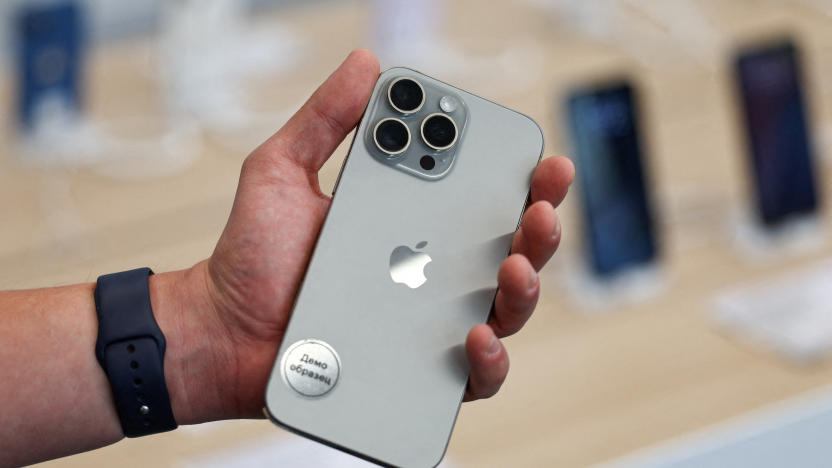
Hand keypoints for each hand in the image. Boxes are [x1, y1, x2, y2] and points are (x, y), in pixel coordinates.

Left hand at [195, 49, 573, 417]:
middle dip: (541, 225)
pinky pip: (472, 375)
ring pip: (507, 311)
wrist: (221, 330)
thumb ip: (324, 120)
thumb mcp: (283, 173)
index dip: (521, 179)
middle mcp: (432, 273)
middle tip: (540, 206)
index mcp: (411, 222)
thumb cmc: (254, 256)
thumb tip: (365, 64)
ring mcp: (430, 324)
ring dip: (526, 286)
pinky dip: (488, 360)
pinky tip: (476, 336)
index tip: (536, 159)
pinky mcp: (419, 373)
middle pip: (512, 250)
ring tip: (514, 266)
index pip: (482, 197)